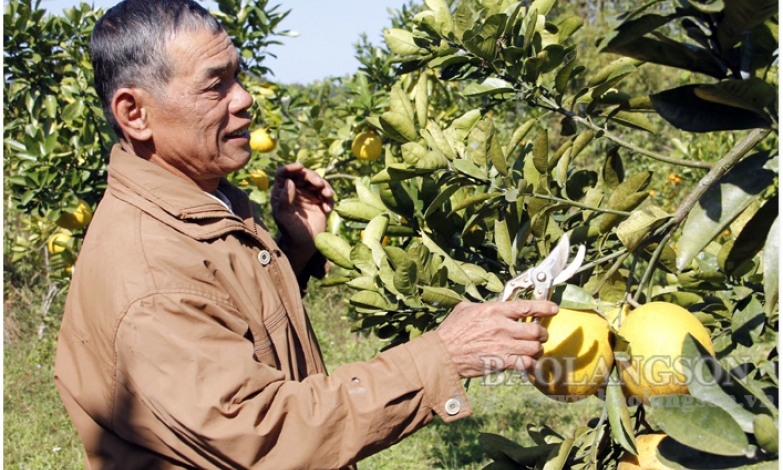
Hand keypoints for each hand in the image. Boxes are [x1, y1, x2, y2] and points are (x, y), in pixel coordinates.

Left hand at [271, 163, 333, 272]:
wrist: (306, 245)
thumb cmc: (291, 232)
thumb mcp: (285, 217)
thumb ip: (285, 199)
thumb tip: (288, 181)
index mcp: (281, 192)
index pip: (283, 174)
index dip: (290, 168)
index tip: (300, 167)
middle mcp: (294, 190)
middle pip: (303, 174)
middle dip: (312, 176)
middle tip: (319, 184)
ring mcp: (307, 194)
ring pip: (316, 181)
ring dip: (324, 186)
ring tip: (328, 195)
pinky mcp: (319, 200)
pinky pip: (326, 193)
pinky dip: (329, 198)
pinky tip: (328, 209)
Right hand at [436, 300, 557, 378]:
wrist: (442, 355)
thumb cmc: (451, 331)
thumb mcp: (466, 309)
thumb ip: (485, 306)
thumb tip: (497, 305)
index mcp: (493, 310)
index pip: (527, 306)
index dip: (545, 307)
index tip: (553, 308)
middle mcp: (501, 327)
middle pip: (536, 330)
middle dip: (542, 333)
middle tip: (540, 335)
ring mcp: (503, 346)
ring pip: (535, 348)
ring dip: (537, 349)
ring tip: (533, 349)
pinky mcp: (501, 363)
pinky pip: (527, 364)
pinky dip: (530, 364)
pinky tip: (527, 362)